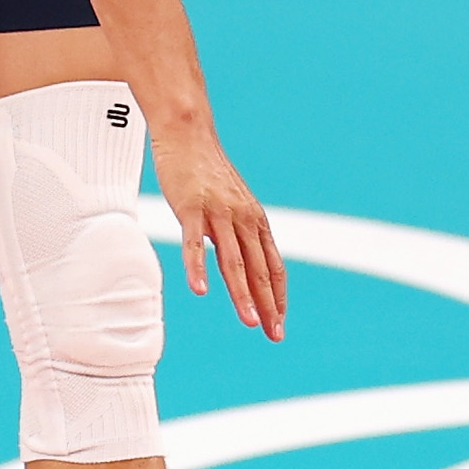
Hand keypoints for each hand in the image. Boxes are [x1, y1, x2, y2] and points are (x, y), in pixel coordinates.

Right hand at [152, 124, 287, 340]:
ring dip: (243, 295)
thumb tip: (241, 259)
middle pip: (260, 270)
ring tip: (250, 322)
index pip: (274, 266)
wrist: (188, 134)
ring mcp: (219, 214)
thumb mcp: (231, 203)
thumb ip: (237, 231)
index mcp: (255, 221)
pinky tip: (201, 291)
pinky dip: (199, 268)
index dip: (278, 296)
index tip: (280, 322)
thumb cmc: (206, 171)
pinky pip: (195, 244)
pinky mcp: (193, 208)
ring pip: (235, 262)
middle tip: (274, 334)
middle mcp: (244, 219)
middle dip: (269, 305)